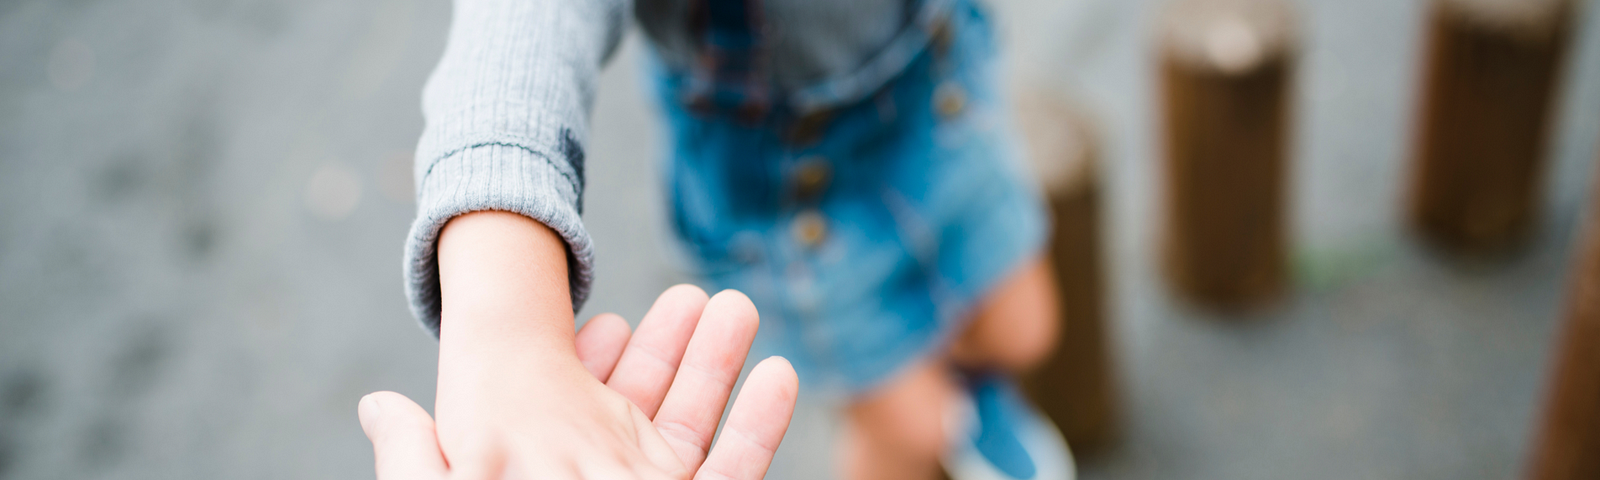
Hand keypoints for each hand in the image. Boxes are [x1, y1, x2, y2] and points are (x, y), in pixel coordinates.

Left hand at [358, 285, 799, 478]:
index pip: (569, 410)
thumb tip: (378, 404)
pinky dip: (761, 425)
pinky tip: (780, 372)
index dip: (589, 364)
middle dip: (668, 350)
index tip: (606, 318)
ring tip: (737, 305)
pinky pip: (734, 472)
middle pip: (640, 411)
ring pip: (692, 429)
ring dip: (718, 367)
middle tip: (691, 294)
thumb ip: (415, 463)